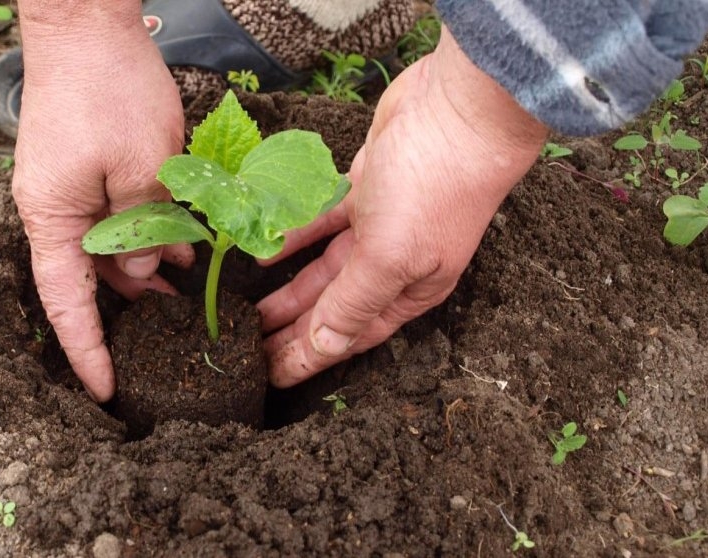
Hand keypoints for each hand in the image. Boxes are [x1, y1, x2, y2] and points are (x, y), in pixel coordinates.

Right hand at [12, 6, 192, 400]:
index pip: (66, 305)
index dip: (87, 352)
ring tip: (187, 296)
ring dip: (145, 272)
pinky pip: (114, 217)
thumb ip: (142, 229)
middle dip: (127, 313)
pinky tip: (183, 247)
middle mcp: (53, 210)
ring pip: (106, 249)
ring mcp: (67, 188)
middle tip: (170, 342)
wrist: (84, 23)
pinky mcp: (85, 167)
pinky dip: (146, 236)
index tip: (106, 391)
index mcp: (51, 218)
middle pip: (86, 281)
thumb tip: (143, 274)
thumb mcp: (139, 168)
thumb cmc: (107, 90)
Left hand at [257, 28, 547, 387]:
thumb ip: (354, 301)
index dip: (310, 358)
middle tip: (247, 350)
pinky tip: (261, 251)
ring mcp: (380, 224)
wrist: (459, 109)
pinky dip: (293, 237)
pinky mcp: (364, 188)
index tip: (270, 378)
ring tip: (247, 312)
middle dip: (292, 331)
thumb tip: (326, 347)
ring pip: (324, 269)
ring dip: (288, 290)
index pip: (351, 335)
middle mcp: (395, 263)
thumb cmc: (433, 186)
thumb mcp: (391, 254)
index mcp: (409, 289)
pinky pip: (320, 223)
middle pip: (333, 307)